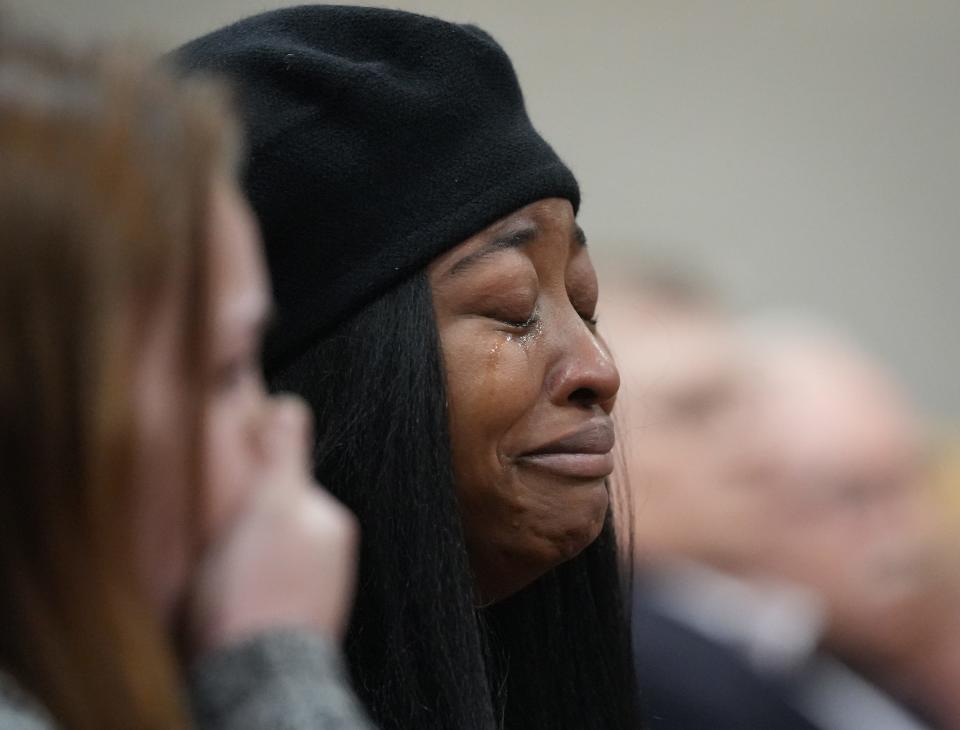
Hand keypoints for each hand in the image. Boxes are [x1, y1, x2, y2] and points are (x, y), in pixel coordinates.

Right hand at [186, 396, 357, 656]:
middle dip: (250, 522)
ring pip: (272, 556)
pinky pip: (267, 590)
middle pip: (280, 519)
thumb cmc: (258, 590)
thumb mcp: (269, 503)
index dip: (251, 482)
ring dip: (247, 557)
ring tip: (221, 573)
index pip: (288, 482)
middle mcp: (334, 555)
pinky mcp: (297, 624)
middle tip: (218, 537)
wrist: (255, 673)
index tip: (226, 494)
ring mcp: (319, 592)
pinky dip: (248, 589)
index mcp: (331, 520)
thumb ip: (283, 453)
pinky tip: (229, 598)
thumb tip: (290, 406)